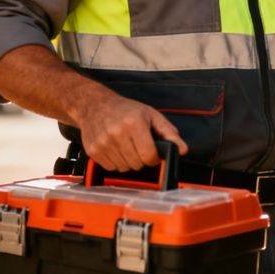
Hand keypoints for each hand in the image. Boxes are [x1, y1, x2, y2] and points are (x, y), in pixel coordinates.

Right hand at [74, 89, 188, 171]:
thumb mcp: (151, 115)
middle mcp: (117, 134)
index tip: (153, 154)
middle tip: (139, 147)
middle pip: (137, 164)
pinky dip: (116, 162)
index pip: (149, 156)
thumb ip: (168, 133)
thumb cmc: (126, 110)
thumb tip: (182, 150)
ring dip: (129, 162)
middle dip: (142, 159)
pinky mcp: (93, 150)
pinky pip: (111, 168)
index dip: (154, 158)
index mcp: (134, 124)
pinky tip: (115, 149)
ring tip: (126, 146)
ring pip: (124, 168)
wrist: (95, 105)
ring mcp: (103, 143)